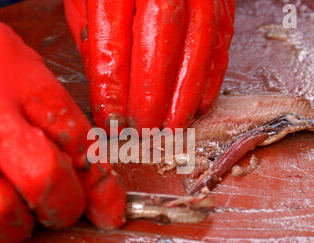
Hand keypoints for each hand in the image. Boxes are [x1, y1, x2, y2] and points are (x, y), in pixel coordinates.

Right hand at [0, 6, 125, 242]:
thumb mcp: (25, 73)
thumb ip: (62, 122)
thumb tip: (94, 178)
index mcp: (20, 85)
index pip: (77, 142)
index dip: (99, 187)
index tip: (109, 212)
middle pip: (41, 181)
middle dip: (58, 207)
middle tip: (51, 205)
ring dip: (14, 224)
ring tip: (7, 202)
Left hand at [64, 0, 235, 132]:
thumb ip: (94, 40)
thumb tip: (108, 92)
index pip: (114, 42)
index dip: (113, 88)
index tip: (111, 119)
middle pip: (160, 44)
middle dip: (152, 97)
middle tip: (143, 131)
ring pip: (198, 46)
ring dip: (184, 95)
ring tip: (171, 128)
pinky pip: (220, 41)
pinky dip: (210, 79)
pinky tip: (198, 104)